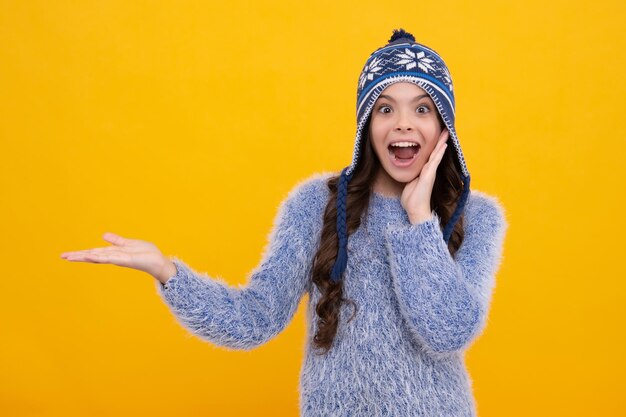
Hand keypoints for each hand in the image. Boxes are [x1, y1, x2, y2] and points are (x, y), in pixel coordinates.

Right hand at [60, 232, 176, 283]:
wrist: (158, 261)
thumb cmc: (146, 253)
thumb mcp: (129, 243)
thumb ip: (117, 241)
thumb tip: (104, 235)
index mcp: (114, 252)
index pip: (94, 252)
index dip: (81, 253)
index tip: (67, 255)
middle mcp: (114, 256)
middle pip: (93, 255)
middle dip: (78, 256)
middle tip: (63, 256)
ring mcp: (119, 259)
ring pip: (99, 256)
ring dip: (86, 256)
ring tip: (72, 257)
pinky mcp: (126, 260)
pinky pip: (111, 258)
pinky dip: (101, 257)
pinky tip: (92, 256)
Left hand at [401, 128, 448, 223]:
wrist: (415, 210)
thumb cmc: (412, 199)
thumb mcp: (410, 184)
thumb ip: (412, 176)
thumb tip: (410, 173)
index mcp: (424, 172)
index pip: (430, 156)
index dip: (434, 146)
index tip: (438, 136)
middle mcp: (429, 171)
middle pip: (435, 153)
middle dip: (440, 141)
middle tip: (446, 129)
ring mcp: (429, 173)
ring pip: (436, 155)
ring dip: (441, 144)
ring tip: (446, 133)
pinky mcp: (428, 176)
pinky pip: (434, 162)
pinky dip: (438, 154)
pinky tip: (443, 146)